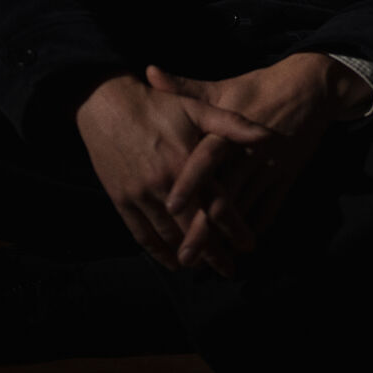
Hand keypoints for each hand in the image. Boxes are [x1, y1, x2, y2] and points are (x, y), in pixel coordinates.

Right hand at [75, 73, 268, 276]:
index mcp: (186, 162)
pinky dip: (158, 252)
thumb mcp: (195, 107)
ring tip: (205, 267)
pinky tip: (172, 261)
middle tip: (229, 270)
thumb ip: (231, 124)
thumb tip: (267, 135)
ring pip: (169, 236)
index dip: (235, 229)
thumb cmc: (156, 105)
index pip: (217, 204)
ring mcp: (140, 194)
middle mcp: (164, 184)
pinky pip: (141, 235)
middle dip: (214, 254)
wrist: (105, 102)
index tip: (250, 246)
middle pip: (194, 229)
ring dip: (188, 256)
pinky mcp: (121, 200)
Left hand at [145, 53, 365, 267]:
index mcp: (230, 129)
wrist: (310, 88)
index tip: (171, 206)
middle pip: (225, 195)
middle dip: (205, 228)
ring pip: (247, 209)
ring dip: (227, 238)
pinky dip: (255, 229)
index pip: (207, 157)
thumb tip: (149, 71)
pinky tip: (238, 249)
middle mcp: (250, 151)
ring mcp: (271, 166)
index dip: (190, 182)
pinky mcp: (287, 176)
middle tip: (186, 257)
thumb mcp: (223, 87)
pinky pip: (271, 209)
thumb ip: (184, 87)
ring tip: (209, 264)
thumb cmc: (258, 87)